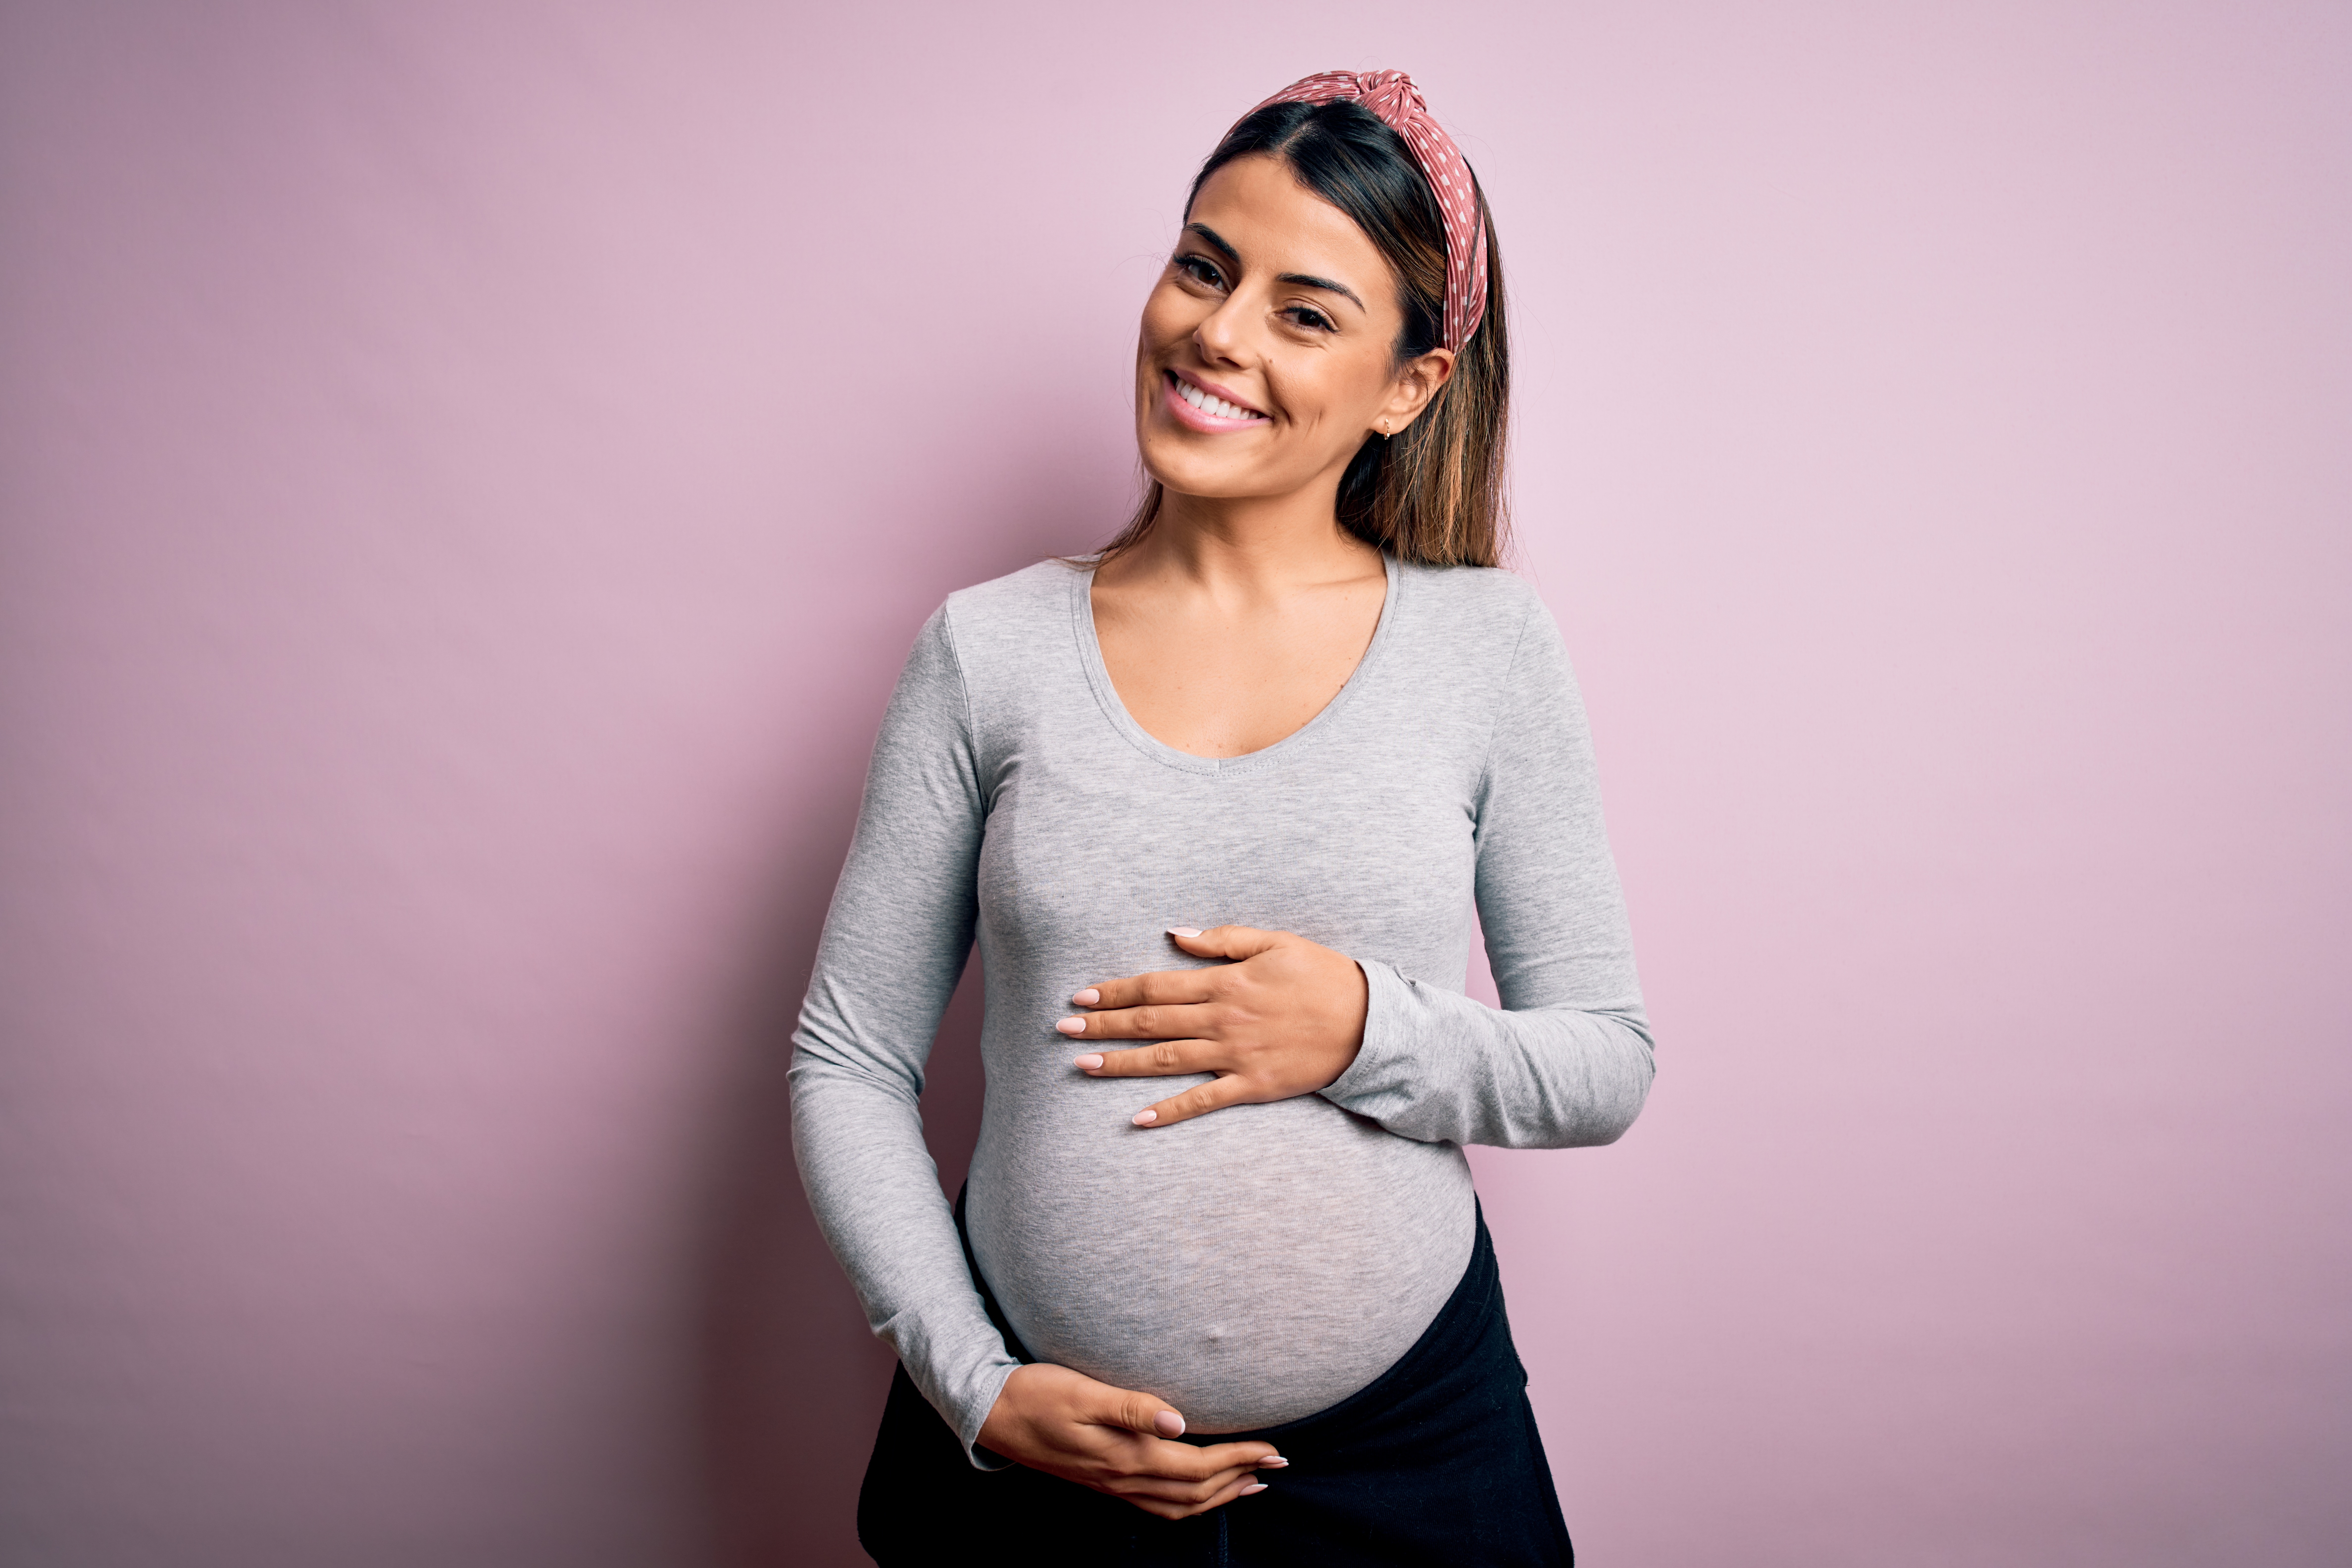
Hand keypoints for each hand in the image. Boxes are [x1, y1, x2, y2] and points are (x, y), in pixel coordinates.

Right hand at [977, 1362, 1284, 1517]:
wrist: (994, 1413)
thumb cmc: (1038, 1393)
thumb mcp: (1082, 1392)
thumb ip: (1131, 1407)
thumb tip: (1180, 1422)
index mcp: (1125, 1456)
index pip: (1198, 1465)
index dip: (1240, 1458)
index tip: (1274, 1449)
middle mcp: (1123, 1478)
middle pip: (1196, 1491)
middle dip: (1241, 1478)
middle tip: (1279, 1464)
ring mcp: (1113, 1485)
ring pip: (1180, 1504)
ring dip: (1221, 1496)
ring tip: (1252, 1483)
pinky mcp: (1103, 1481)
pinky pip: (1158, 1505)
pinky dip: (1189, 1503)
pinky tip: (1198, 1492)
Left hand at [1059, 925, 1367, 1128]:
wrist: (1368, 1022)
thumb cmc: (1322, 976)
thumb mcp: (1276, 942)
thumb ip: (1224, 940)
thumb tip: (1176, 935)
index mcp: (1226, 982)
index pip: (1156, 985)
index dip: (1115, 990)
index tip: (1081, 996)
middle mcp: (1223, 1018)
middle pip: (1151, 1021)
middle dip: (1103, 1026)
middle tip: (1063, 1030)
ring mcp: (1236, 1054)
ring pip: (1166, 1059)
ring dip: (1120, 1064)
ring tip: (1081, 1066)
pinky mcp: (1252, 1085)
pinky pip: (1203, 1101)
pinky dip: (1169, 1111)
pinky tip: (1137, 1119)